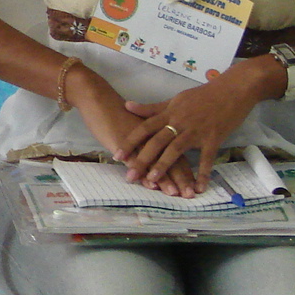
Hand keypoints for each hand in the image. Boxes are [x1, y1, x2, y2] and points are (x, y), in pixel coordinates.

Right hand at [62, 64, 196, 196]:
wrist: (99, 99)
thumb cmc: (117, 111)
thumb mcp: (140, 122)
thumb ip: (151, 136)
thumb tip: (160, 150)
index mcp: (159, 131)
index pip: (177, 153)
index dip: (186, 170)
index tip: (195, 186)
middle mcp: (152, 136)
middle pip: (170, 159)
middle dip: (180, 178)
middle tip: (189, 195)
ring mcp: (138, 140)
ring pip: (155, 161)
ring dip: (165, 178)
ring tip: (173, 193)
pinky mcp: (122, 142)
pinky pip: (135, 159)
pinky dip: (143, 172)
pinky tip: (148, 184)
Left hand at [118, 69, 265, 193]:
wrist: (232, 90)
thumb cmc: (202, 96)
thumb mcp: (175, 99)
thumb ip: (152, 108)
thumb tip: (127, 106)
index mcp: (169, 113)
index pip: (144, 128)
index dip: (130, 142)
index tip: (117, 155)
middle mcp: (179, 123)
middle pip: (156, 142)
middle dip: (142, 159)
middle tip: (130, 175)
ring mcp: (196, 131)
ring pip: (176, 150)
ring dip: (164, 166)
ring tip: (153, 180)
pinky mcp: (213, 139)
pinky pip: (207, 159)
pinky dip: (203, 174)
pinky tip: (199, 187)